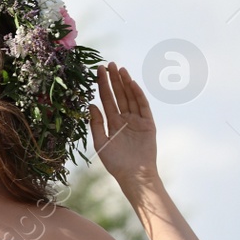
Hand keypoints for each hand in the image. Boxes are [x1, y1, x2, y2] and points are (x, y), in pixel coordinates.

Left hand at [89, 62, 159, 186]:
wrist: (133, 175)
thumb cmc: (116, 163)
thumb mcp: (100, 142)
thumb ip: (96, 123)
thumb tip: (91, 104)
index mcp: (112, 122)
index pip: (107, 99)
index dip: (102, 85)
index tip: (98, 71)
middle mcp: (125, 119)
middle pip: (119, 95)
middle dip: (113, 80)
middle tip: (108, 64)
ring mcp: (137, 120)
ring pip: (130, 97)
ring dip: (126, 83)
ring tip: (120, 69)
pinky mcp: (148, 124)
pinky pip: (143, 107)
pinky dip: (138, 95)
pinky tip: (131, 84)